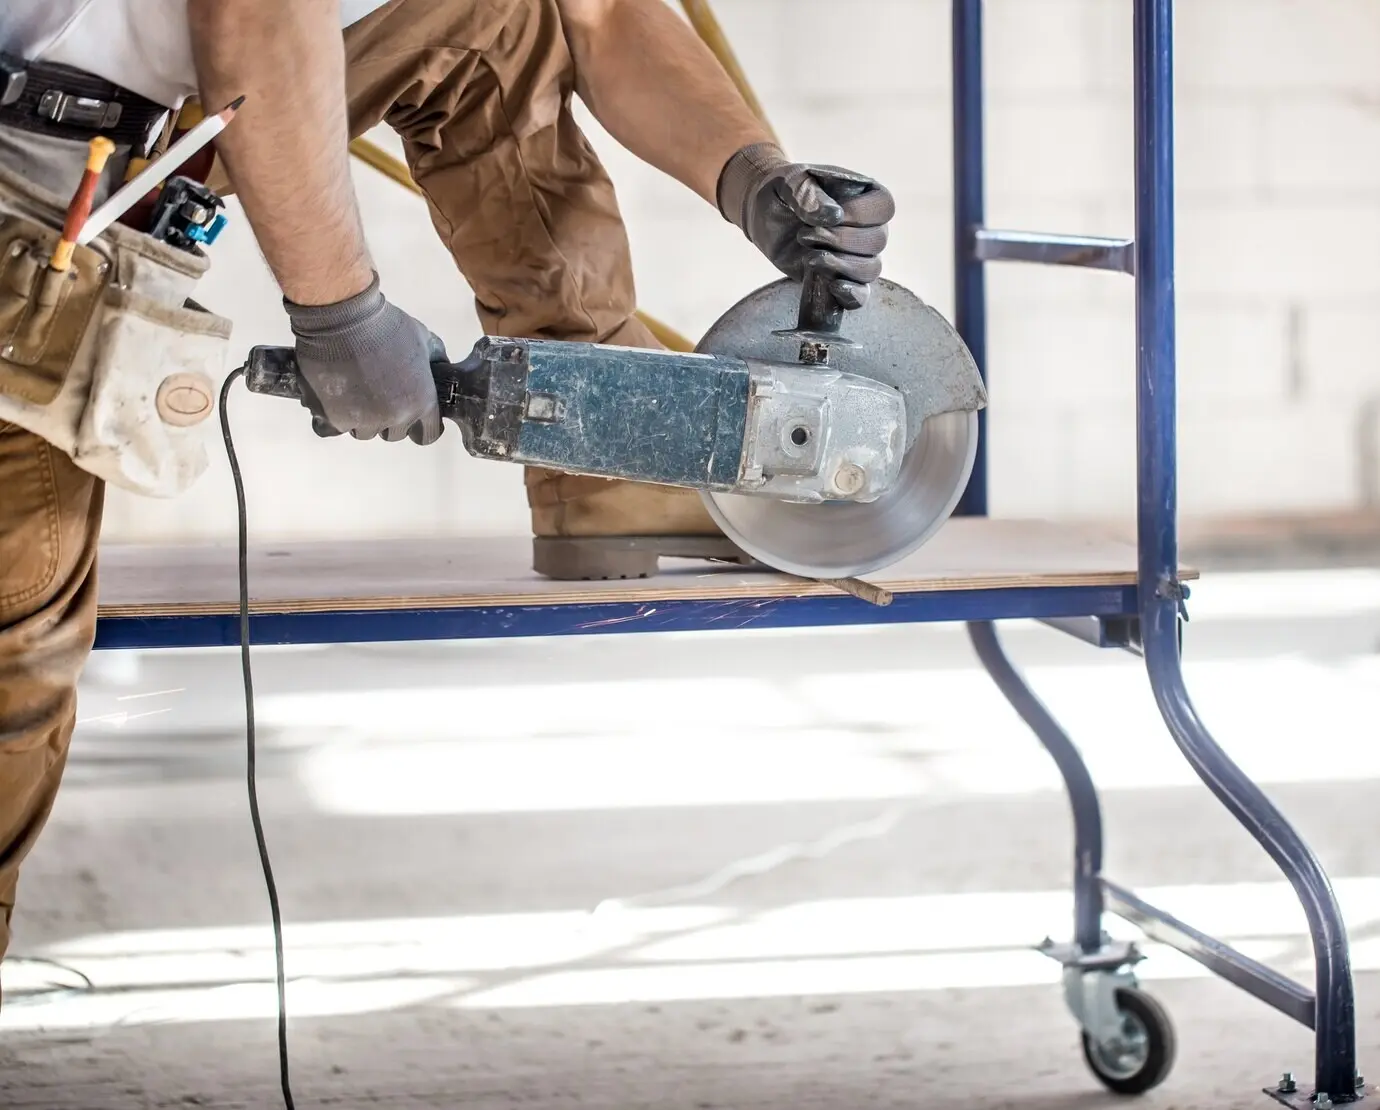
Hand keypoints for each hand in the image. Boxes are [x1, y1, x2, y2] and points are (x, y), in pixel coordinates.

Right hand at [284, 272, 443, 444]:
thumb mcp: (425, 339)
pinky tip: (335, 396)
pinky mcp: (336, 420)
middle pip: (395, 433)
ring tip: (355, 390)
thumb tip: (442, 371)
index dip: (420, 425)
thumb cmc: (386, 326)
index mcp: (422, 402)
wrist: (344, 319)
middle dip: (388, 418)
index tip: (412, 416)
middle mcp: (396, 417)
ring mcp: (365, 421)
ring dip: (361, 418)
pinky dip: (336, 415)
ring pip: (365, 432)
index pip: (428, 434)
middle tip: (378, 393)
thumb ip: (436, 361)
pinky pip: (338, 428)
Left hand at [717, 142, 894, 309]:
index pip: (883, 208)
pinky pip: (861, 295)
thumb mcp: (791, 182)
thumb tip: (834, 216)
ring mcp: (858, 254)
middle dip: (841, 241)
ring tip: (810, 257)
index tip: (829, 217)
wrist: (765, 213)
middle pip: (877, 241)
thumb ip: (809, 194)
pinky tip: (833, 287)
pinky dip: (852, 295)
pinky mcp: (842, 278)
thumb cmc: (784, 191)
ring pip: (871, 269)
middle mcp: (869, 225)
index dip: (859, 215)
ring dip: (841, 266)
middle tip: (806, 235)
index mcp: (866, 194)